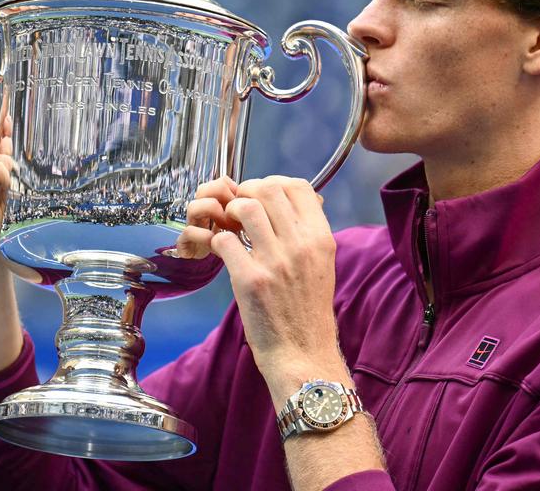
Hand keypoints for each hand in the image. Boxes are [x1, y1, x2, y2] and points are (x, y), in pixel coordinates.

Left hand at [176, 176, 345, 388]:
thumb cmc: (308, 312)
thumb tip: (287, 205)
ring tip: (230, 229)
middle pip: (268, 190)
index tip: (262, 197)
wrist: (303, 355)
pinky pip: (224, 241)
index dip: (274, 184)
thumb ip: (307, 235)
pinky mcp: (250, 280)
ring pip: (244, 208)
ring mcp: (275, 262)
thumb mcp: (321, 266)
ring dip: (230, 213)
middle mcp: (301, 246)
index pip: (298, 186)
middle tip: (239, 211)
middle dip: (247, 194)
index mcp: (321, 239)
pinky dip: (218, 242)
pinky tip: (223, 253)